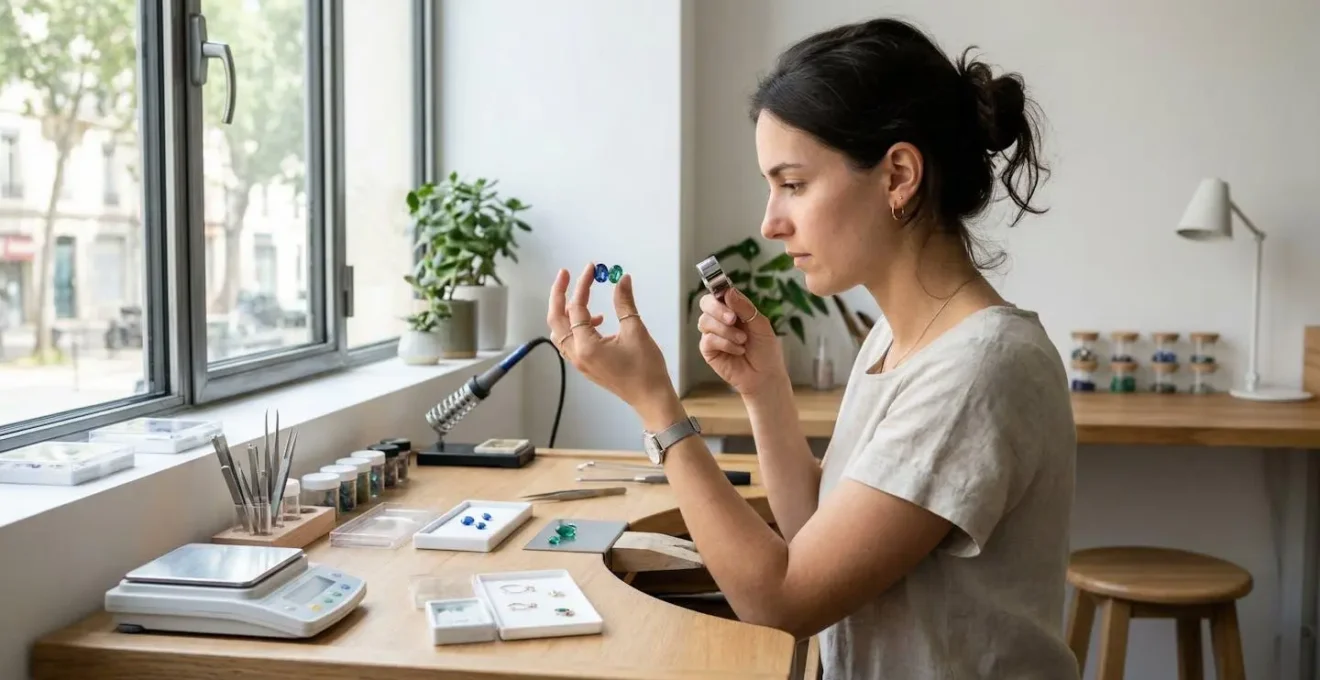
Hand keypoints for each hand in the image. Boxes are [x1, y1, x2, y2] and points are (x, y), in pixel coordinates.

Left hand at [547, 264, 676, 414]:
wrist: (650, 397)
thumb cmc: (646, 369)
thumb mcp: (636, 331)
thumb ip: (625, 303)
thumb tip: (622, 280)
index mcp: (586, 346)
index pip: (577, 308)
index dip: (583, 285)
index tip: (592, 269)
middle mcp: (577, 355)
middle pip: (556, 319)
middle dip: (559, 295)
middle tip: (564, 275)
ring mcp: (579, 362)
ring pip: (560, 332)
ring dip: (565, 312)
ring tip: (581, 297)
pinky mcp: (586, 365)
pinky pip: (570, 342)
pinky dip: (575, 327)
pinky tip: (596, 320)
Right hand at [697, 287, 786, 395]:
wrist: (765, 376)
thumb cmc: (765, 350)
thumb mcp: (760, 325)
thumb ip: (745, 308)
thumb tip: (728, 291)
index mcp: (733, 309)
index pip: (719, 293)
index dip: (718, 290)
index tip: (724, 293)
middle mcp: (720, 319)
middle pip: (706, 303)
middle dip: (718, 309)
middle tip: (733, 319)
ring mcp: (713, 334)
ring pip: (705, 322)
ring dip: (726, 331)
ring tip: (743, 341)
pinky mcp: (708, 350)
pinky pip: (708, 340)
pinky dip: (725, 344)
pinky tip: (738, 350)